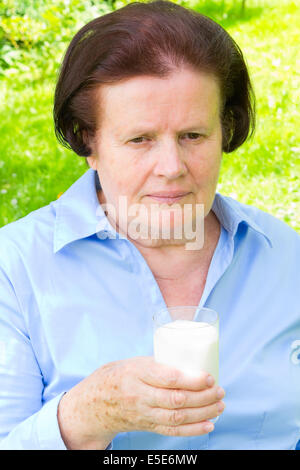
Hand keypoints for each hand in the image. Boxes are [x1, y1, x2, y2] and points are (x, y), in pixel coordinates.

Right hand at [57, 356, 224, 448]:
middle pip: (176, 400)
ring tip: (220, 406)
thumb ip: (160, 363)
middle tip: (220, 390)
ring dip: (203, 413)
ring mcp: (143, 413)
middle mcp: (139, 395)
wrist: (95, 402)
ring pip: (177, 417)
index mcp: (136, 372)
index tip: (209, 376)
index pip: (167, 377)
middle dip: (203, 397)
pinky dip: (193, 430)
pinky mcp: (147, 426)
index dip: (192, 379)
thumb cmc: (120, 375)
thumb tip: (193, 360)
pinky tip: (209, 424)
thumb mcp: (135, 362)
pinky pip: (172, 431)